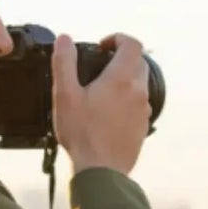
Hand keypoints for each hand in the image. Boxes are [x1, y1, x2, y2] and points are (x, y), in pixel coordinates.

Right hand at [53, 33, 152, 176]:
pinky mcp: (143, 127)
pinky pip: (138, 105)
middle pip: (138, 62)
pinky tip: (108, 114)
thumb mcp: (65, 95)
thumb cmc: (82, 132)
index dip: (118, 38)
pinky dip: (127, 101)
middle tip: (100, 67)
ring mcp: (143, 110)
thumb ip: (64, 63)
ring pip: (140, 85)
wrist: (101, 170)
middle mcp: (138, 91)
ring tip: (102, 93)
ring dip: (125, 81)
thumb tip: (64, 39)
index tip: (103, 46)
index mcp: (121, 78)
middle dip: (121, 59)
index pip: (131, 44)